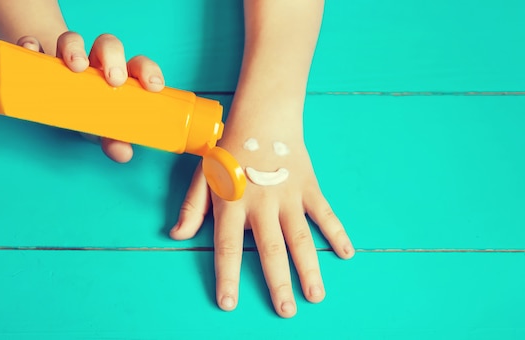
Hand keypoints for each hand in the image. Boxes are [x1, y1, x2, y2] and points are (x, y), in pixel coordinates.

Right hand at [16, 32, 164, 162]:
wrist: (57, 100)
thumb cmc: (89, 111)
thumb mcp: (101, 127)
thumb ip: (114, 140)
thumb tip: (124, 153)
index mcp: (118, 75)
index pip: (137, 65)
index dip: (148, 70)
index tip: (153, 86)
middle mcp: (95, 61)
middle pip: (107, 45)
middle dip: (113, 57)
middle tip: (114, 80)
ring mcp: (66, 56)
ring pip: (72, 39)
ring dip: (74, 48)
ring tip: (76, 67)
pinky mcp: (39, 56)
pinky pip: (34, 44)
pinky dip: (31, 44)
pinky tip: (32, 49)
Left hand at [170, 115, 354, 317]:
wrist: (263, 117)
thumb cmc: (231, 149)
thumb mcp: (204, 176)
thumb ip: (192, 207)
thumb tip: (177, 235)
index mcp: (232, 204)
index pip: (228, 247)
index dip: (227, 276)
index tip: (229, 304)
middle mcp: (261, 204)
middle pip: (270, 250)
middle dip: (278, 283)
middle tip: (286, 311)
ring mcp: (288, 196)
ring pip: (300, 238)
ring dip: (309, 268)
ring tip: (316, 296)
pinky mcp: (308, 187)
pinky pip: (325, 213)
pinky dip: (337, 232)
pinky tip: (346, 254)